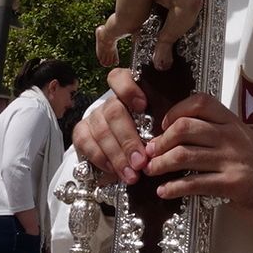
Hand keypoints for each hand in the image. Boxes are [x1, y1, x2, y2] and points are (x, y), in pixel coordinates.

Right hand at [72, 68, 150, 184]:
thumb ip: (160, 124)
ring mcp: (94, 115)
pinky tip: (114, 171)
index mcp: (130, 93)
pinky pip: (85, 142)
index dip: (128, 89)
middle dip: (128, 140)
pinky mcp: (81, 131)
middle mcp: (109, 101)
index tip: (143, 106)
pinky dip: (101, 159)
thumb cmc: (149, 136)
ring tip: (132, 175)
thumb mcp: (158, 126)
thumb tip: (171, 136)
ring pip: (101, 130)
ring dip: (117, 156)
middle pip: (114, 112)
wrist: (125, 151)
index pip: (120, 77)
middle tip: (141, 161)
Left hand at [144, 92, 252, 232]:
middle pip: (185, 128)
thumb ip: (215, 132)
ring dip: (161, 164)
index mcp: (232, 122)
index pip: (200, 102)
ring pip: (185, 155)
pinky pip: (195, 183)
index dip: (176, 111)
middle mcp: (231, 136)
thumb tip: (176, 134)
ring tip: (150, 171)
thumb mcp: (240, 139)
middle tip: (149, 153)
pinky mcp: (232, 184)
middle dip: (160, 141)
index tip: (164, 126)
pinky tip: (164, 191)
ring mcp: (232, 160)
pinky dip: (174, 187)